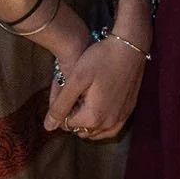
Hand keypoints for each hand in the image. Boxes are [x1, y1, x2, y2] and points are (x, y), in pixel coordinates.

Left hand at [43, 17, 145, 140]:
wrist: (131, 46)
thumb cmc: (101, 59)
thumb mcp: (75, 79)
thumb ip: (60, 105)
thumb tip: (48, 127)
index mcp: (93, 117)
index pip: (67, 125)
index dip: (62, 109)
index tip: (68, 92)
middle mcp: (109, 123)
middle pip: (81, 129)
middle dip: (74, 117)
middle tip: (77, 94)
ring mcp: (121, 118)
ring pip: (95, 132)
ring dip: (87, 121)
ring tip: (86, 100)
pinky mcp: (129, 111)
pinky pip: (111, 129)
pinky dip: (102, 125)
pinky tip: (99, 110)